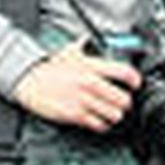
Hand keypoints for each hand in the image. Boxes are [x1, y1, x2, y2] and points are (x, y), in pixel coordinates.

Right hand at [13, 39, 140, 134]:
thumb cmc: (49, 69)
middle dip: (125, 103)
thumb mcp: (68, 52)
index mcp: (92, 66)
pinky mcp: (75, 114)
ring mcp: (84, 100)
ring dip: (114, 116)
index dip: (135, 80)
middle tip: (122, 103)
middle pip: (123, 99)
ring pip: (114, 114)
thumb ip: (82, 45)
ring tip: (111, 113)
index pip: (125, 73)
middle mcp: (90, 83)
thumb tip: (88, 39)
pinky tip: (99, 120)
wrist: (29, 81)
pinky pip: (99, 124)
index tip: (135, 84)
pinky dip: (102, 125)